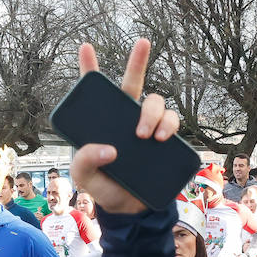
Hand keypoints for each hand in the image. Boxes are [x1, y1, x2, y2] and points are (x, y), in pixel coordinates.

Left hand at [69, 39, 180, 214]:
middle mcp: (124, 118)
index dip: (89, 66)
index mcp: (100, 122)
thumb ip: (85, 160)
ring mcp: (146, 127)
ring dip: (154, 113)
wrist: (129, 210)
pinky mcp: (164, 140)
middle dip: (138, 61)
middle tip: (141, 57)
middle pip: (133, 83)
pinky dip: (170, 126)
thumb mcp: (83, 176)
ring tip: (148, 136)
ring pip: (157, 102)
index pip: (94, 89)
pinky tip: (163, 139)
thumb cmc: (103, 187)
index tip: (85, 47)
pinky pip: (173, 122)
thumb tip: (109, 148)